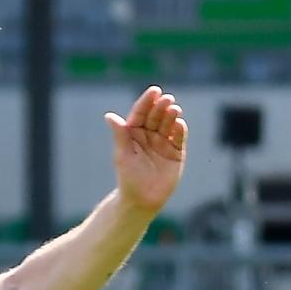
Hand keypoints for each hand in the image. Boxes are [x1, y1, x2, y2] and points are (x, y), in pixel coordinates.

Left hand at [104, 85, 187, 214]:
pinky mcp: (176, 152)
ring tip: (174, 109)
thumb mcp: (123, 155)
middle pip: (156, 116)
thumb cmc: (128, 177)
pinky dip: (180, 131)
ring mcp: (164, 142)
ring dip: (172, 116)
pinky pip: (179, 138)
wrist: (142, 198)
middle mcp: (150, 135)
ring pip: (169, 124)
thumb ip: (120, 135)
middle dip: (161, 107)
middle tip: (167, 99)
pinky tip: (180, 124)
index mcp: (134, 133)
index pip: (141, 113)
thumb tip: (109, 116)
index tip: (154, 90)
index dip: (147, 101)